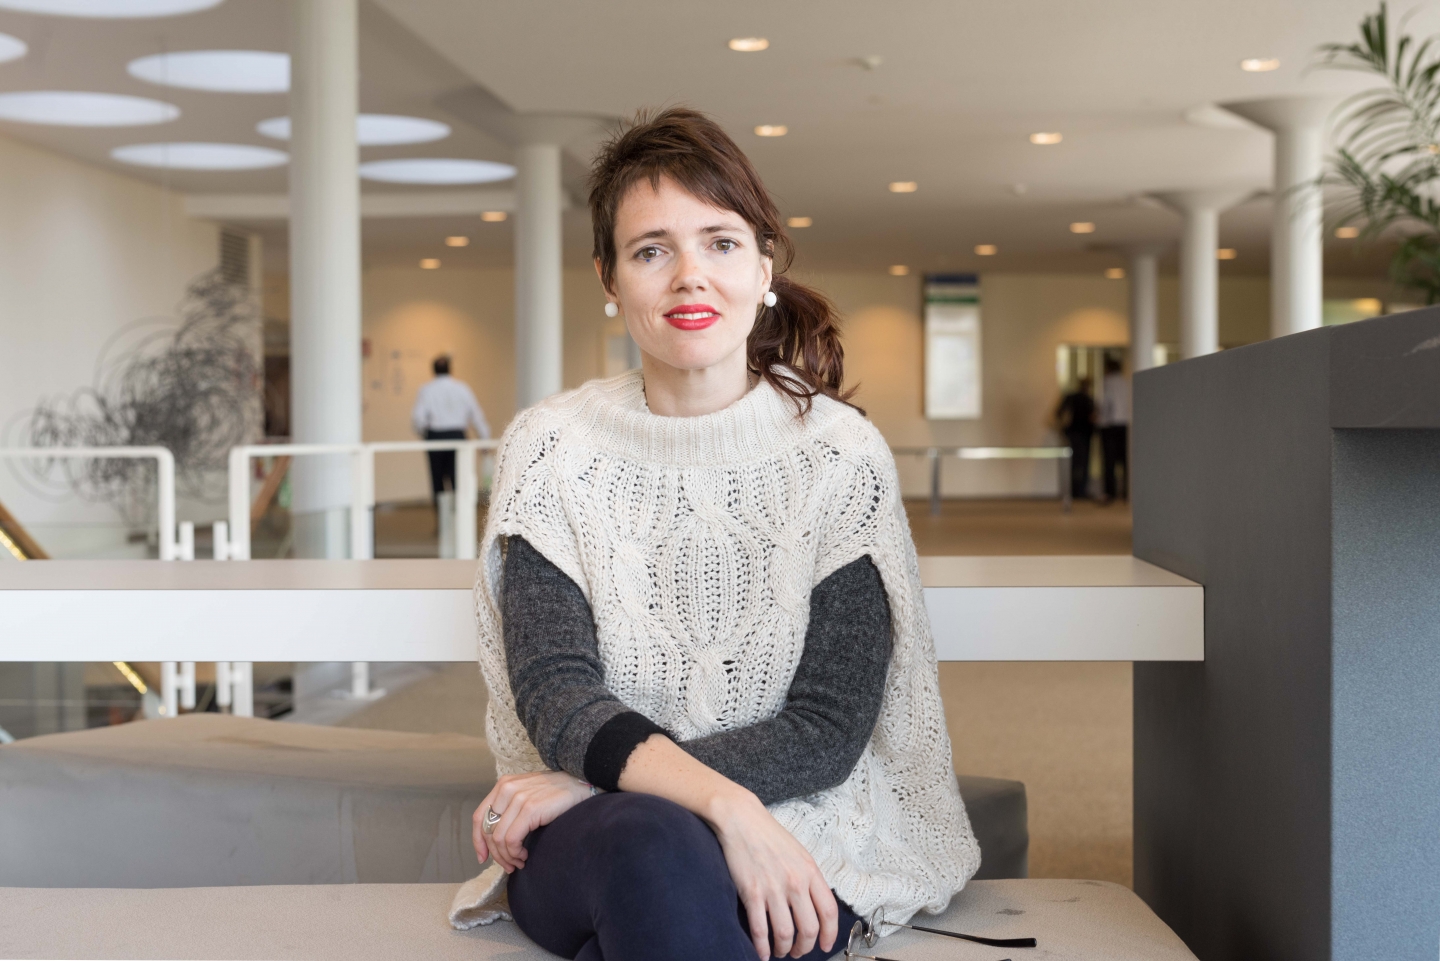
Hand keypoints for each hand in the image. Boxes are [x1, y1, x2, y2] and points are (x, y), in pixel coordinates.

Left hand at [472, 771, 591, 872]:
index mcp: (503, 785)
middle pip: (487, 831)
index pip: (479, 817)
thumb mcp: (527, 795)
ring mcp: (518, 798)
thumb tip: (494, 840)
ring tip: (520, 861)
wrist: (581, 784)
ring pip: (498, 839)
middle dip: (496, 854)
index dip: (478, 841)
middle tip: (509, 865)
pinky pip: (512, 840)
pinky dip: (515, 853)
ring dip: (507, 857)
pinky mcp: (530, 809)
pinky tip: (525, 856)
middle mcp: (507, 789)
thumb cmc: (555, 794)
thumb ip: (510, 810)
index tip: (483, 857)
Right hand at [708, 791, 838, 959]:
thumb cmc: (769, 835)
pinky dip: (762, 946)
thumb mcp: (799, 853)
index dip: (830, 934)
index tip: (825, 945)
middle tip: (798, 952)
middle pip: (809, 928)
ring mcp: (773, 888)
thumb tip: (814, 906)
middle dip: (804, 947)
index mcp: (810, 871)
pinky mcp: (752, 893)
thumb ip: (809, 878)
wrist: (741, 819)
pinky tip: (762, 952)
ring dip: (783, 949)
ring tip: (780, 951)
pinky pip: (760, 929)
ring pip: (785, 933)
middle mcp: (795, 882)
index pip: (829, 911)